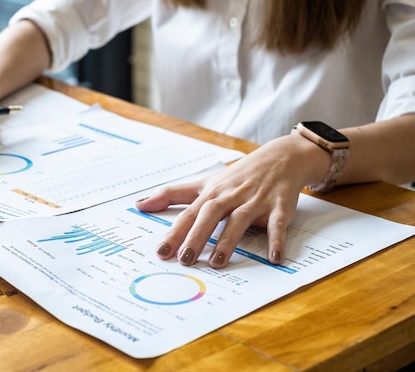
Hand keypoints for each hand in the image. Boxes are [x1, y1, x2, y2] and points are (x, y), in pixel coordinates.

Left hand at [135, 135, 327, 268]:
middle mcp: (231, 195)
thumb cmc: (237, 176)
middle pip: (210, 214)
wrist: (281, 157)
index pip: (188, 213)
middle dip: (197, 236)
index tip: (161, 252)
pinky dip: (276, 240)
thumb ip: (172, 194)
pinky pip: (277, 224)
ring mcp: (255, 200)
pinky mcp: (279, 206)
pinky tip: (274, 259)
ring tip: (217, 262)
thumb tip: (139, 204)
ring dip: (228, 241)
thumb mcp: (204, 182)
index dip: (174, 232)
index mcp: (212, 192)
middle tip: (185, 260)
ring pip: (239, 220)